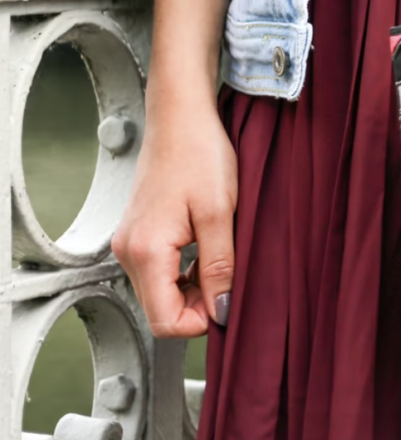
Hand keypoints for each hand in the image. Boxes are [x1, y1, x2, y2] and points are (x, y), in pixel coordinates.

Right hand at [112, 103, 236, 337]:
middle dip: (199, 304)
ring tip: (223, 258)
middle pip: (161, 309)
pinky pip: (160, 271)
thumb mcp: (220, 214)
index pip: (165, 321)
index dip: (200, 322)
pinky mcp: (139, 233)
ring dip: (194, 287)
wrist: (181, 117)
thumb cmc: (200, 154)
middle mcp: (129, 251)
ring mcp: (131, 242)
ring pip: (161, 291)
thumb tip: (221, 311)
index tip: (229, 303)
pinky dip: (185, 272)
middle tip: (231, 278)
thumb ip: (219, 267)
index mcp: (146, 251)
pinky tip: (208, 249)